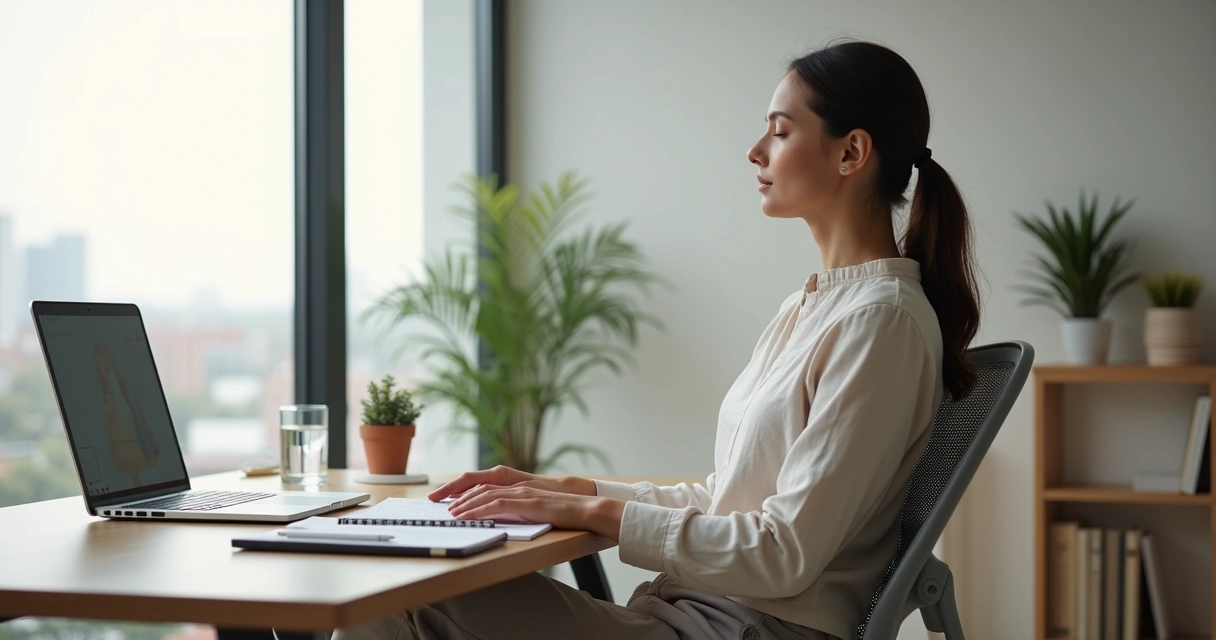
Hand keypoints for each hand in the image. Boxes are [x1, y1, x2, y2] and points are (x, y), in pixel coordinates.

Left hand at [428, 465, 596, 510]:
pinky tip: (469, 515)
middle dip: (453, 492)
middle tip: (434, 500)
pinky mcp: (526, 502)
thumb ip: (514, 508)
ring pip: (484, 493)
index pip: (481, 482)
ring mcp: (520, 491)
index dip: (460, 488)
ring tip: (449, 512)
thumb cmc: (560, 510)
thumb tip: (494, 516)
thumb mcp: (531, 508)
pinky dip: (480, 509)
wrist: (584, 507)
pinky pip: (497, 504)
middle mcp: (514, 484)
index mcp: (514, 484)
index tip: (443, 496)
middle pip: (477, 484)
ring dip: (464, 503)